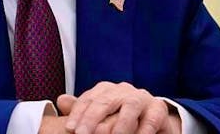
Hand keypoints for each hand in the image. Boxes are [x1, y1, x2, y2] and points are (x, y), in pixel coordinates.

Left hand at [57, 82, 180, 133]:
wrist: (152, 122)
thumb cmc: (120, 119)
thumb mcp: (101, 116)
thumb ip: (83, 110)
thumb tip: (60, 100)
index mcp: (106, 90)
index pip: (89, 99)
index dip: (78, 113)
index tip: (69, 128)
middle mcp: (123, 90)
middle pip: (105, 100)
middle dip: (92, 118)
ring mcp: (142, 98)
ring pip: (130, 105)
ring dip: (121, 123)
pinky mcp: (158, 108)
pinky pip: (152, 117)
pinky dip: (144, 128)